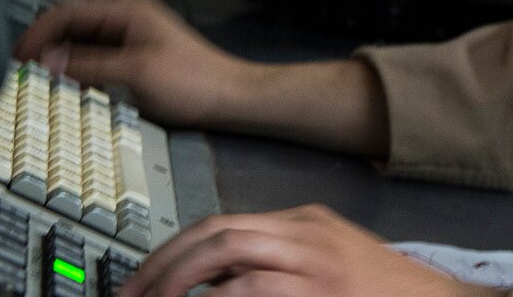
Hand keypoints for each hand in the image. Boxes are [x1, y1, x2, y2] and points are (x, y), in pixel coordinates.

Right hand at [13, 0, 251, 127]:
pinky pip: (93, 58)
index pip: (70, 10)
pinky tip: (67, 84)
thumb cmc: (194, 80)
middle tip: (21, 67)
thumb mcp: (135, 72)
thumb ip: (88, 65)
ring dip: (59, 57)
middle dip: (45, 42)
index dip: (40, 30)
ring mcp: (130, 38)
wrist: (228, 97)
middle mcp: (127, 19)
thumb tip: (49, 61)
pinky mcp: (133, 57)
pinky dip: (76, 68)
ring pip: (81, 42)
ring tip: (38, 77)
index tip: (19, 53)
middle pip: (72, 24)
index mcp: (128, 11)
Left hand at [121, 205, 502, 296]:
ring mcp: (314, 262)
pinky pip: (254, 289)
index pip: (222, 223)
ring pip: (228, 252)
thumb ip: (280, 262)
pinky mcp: (321, 290)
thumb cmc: (382, 294)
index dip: (173, 250)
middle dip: (163, 263)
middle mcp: (305, 234)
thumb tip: (215, 283)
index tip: (143, 279)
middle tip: (131, 294)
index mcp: (305, 222)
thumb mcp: (330, 262)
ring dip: (180, 281)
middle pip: (216, 231)